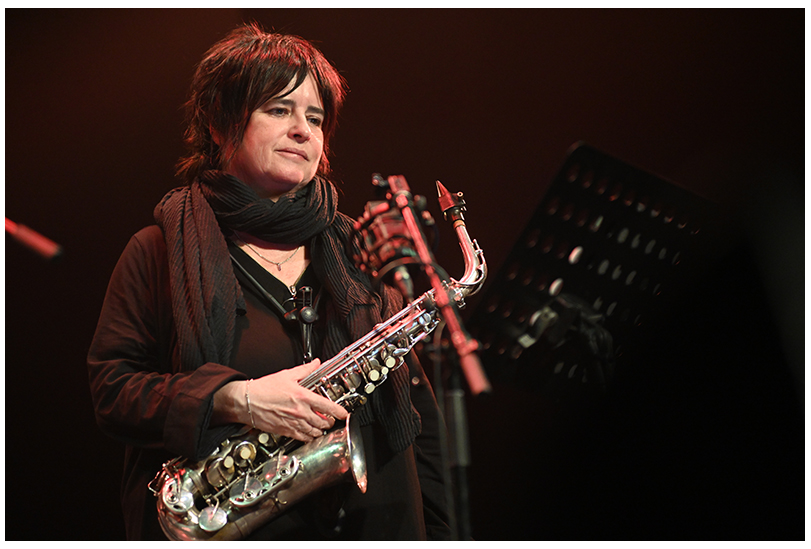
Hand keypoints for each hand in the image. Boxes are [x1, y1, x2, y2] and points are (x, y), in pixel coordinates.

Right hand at [215, 360, 348, 442]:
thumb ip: (305, 370)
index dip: (339, 411)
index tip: (344, 413)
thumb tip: (316, 363)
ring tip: (321, 426)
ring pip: (314, 431)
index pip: (327, 407)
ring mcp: (293, 423)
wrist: (247, 401)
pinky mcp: (285, 431)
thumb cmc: (264, 388)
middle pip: (323, 422)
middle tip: (331, 418)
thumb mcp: (287, 375)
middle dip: (330, 421)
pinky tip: (309, 433)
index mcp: (302, 397)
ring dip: (320, 429)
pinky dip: (309, 437)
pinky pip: (302, 437)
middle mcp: (300, 412)